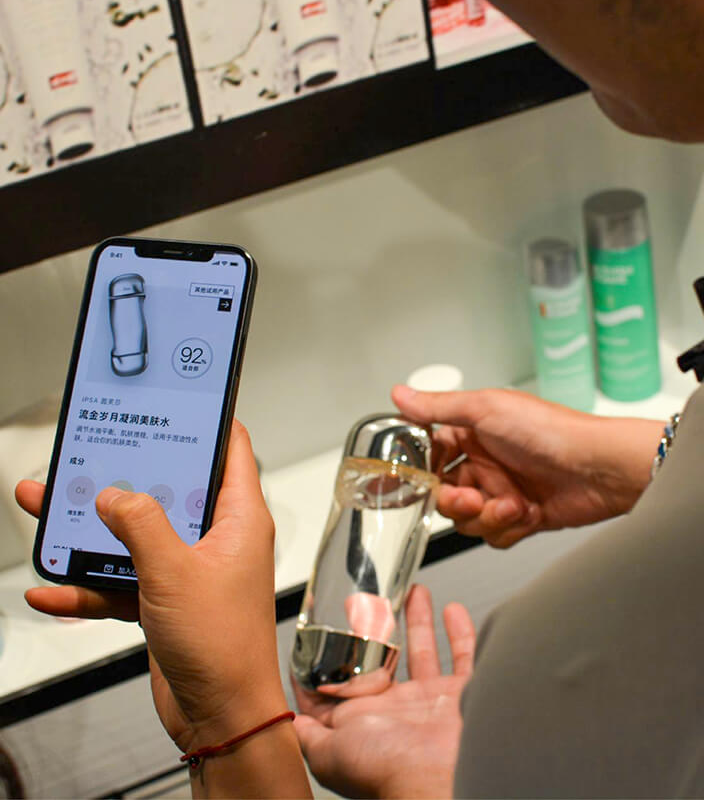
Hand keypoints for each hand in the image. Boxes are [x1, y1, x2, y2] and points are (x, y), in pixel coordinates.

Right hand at [16, 423, 285, 751]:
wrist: (220, 715)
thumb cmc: (222, 645)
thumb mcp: (175, 572)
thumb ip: (142, 526)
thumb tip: (115, 494)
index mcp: (238, 518)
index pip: (231, 449)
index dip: (208, 422)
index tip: (177, 403)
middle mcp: (216, 537)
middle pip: (170, 490)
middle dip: (127, 475)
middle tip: (92, 453)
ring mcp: (189, 569)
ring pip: (137, 535)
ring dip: (94, 530)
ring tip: (48, 509)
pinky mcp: (166, 600)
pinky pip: (122, 582)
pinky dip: (89, 586)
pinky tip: (51, 590)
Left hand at [294, 585, 474, 798]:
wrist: (438, 777)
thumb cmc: (387, 768)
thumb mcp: (329, 750)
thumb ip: (309, 734)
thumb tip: (290, 721)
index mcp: (364, 720)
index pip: (341, 685)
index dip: (330, 656)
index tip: (322, 627)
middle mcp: (396, 710)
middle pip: (381, 659)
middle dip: (375, 628)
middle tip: (369, 600)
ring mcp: (429, 702)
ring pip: (422, 651)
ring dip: (417, 620)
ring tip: (413, 592)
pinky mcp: (459, 694)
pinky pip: (463, 657)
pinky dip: (461, 633)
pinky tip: (452, 612)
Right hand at [392, 385, 663, 547]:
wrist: (600, 468)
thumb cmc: (551, 431)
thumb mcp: (487, 409)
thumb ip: (439, 407)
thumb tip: (400, 394)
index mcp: (472, 432)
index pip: (431, 455)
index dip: (422, 471)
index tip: (416, 481)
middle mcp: (484, 462)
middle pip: (444, 494)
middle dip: (456, 501)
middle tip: (472, 497)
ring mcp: (501, 491)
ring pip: (467, 520)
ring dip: (487, 516)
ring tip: (511, 504)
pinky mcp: (520, 517)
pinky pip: (493, 535)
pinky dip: (508, 529)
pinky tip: (528, 513)